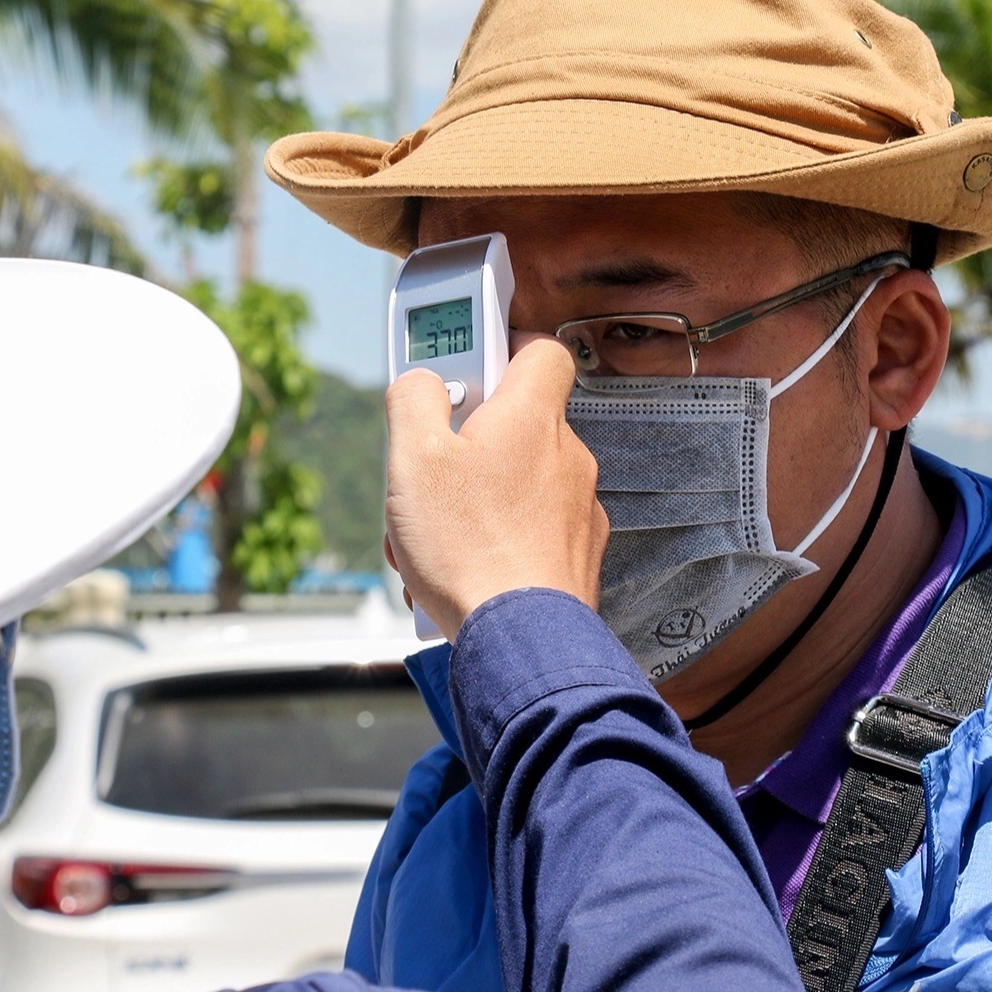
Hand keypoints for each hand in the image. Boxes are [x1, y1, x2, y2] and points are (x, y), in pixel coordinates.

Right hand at [384, 336, 608, 640]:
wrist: (519, 639)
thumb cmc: (466, 547)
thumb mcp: (411, 458)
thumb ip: (412, 400)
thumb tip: (419, 382)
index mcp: (532, 419)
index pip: (540, 352)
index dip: (502, 352)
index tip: (464, 371)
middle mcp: (568, 457)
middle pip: (518, 425)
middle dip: (469, 443)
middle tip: (430, 470)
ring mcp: (580, 510)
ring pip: (520, 483)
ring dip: (477, 498)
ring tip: (433, 537)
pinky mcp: (579, 557)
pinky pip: (532, 531)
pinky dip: (499, 540)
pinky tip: (462, 569)